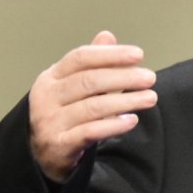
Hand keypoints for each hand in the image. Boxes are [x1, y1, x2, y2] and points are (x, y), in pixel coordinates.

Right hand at [29, 31, 157, 183]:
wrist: (42, 156)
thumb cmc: (63, 115)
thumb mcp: (72, 87)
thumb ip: (91, 64)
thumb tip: (107, 35)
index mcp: (50, 77)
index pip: (80, 57)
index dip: (110, 55)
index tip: (139, 54)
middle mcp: (46, 97)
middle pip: (89, 81)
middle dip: (123, 77)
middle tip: (150, 78)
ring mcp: (50, 121)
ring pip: (93, 107)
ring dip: (125, 101)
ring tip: (150, 98)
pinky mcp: (59, 144)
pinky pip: (90, 132)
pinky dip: (113, 125)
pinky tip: (132, 120)